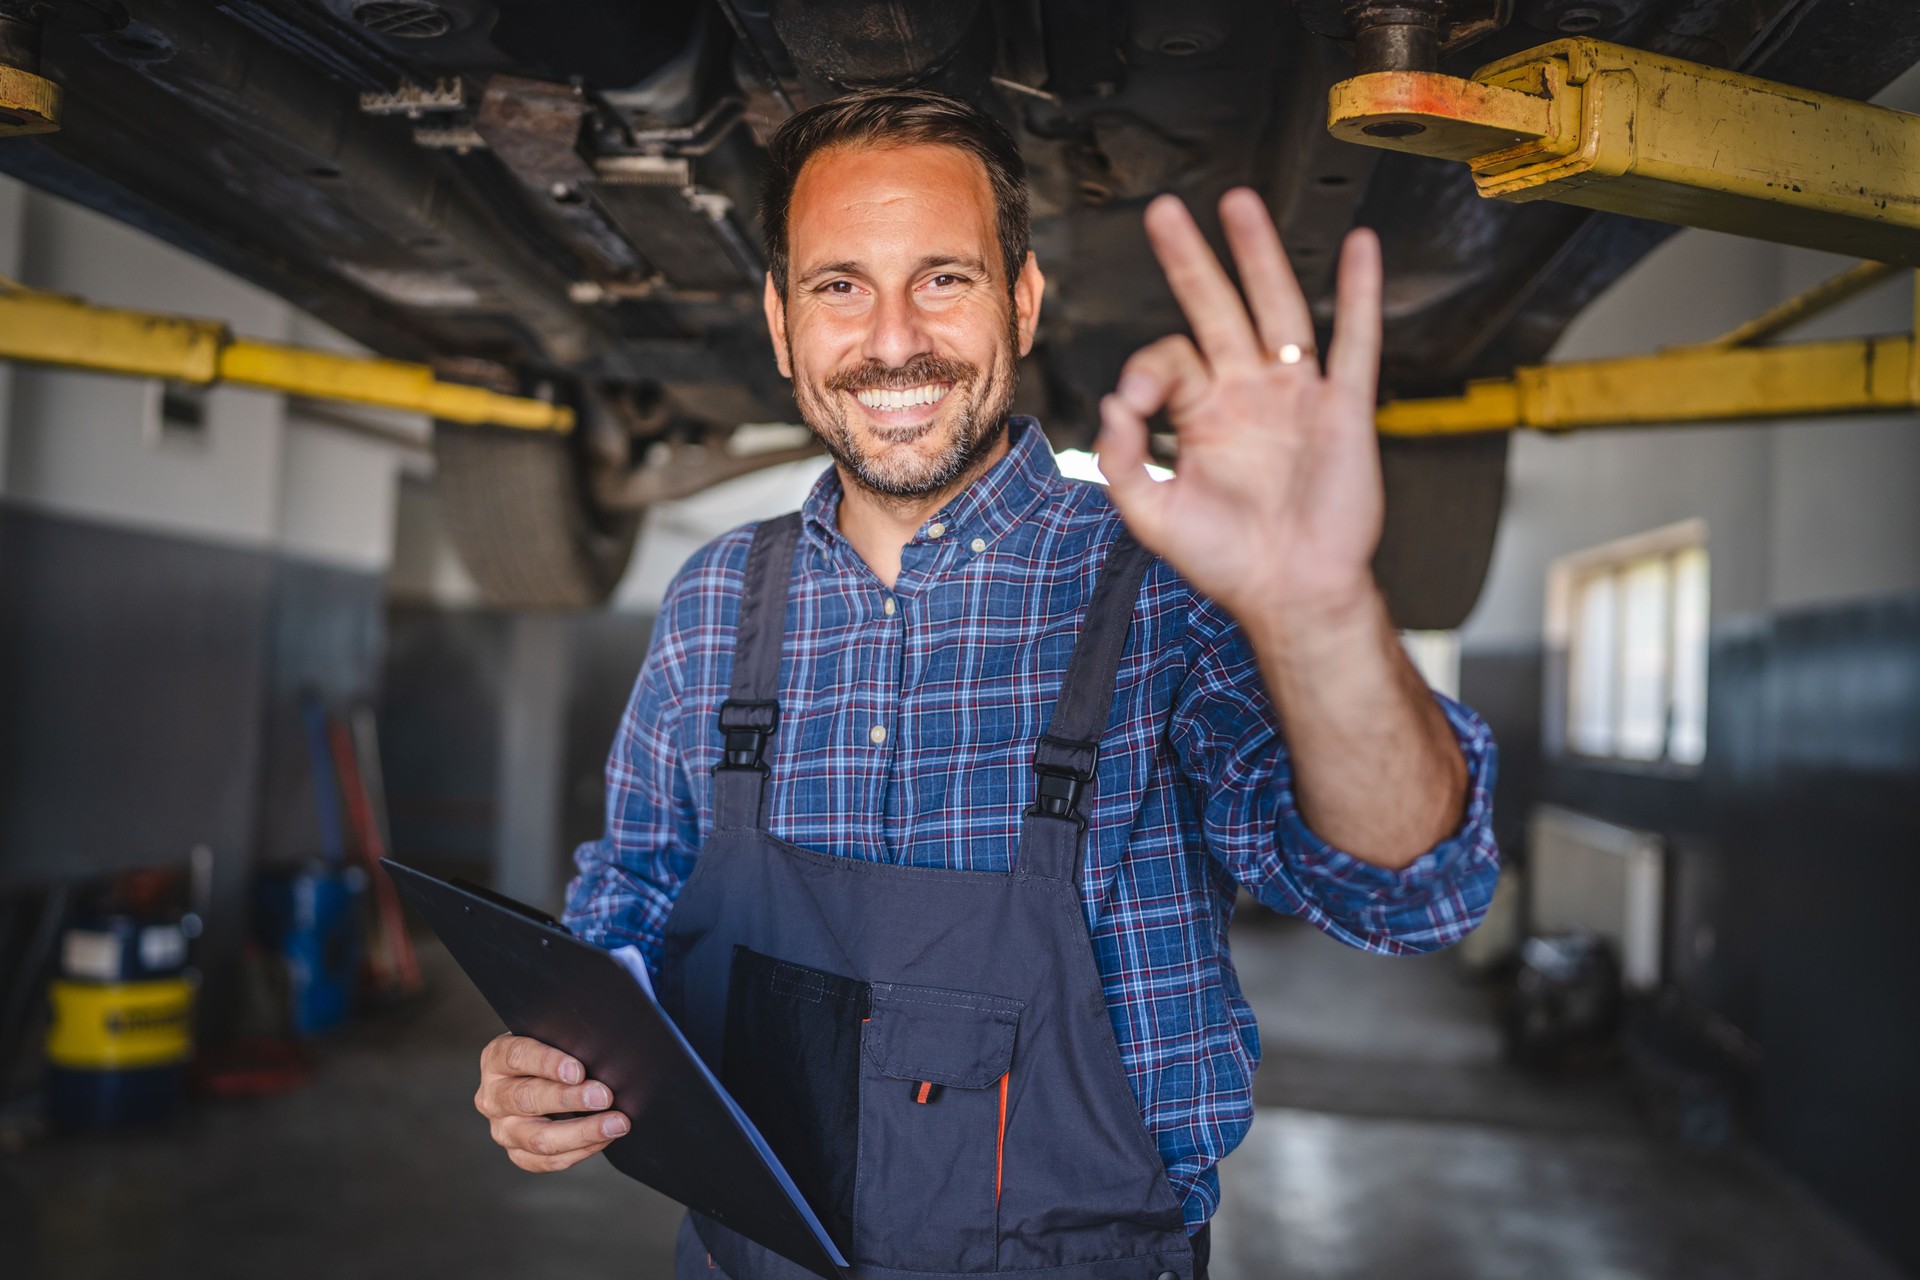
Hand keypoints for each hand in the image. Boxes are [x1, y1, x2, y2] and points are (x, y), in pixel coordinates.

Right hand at [475, 1032, 629, 1171]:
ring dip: (581, 1132)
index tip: (578, 1070)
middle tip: (604, 1096)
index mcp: (496, 1058)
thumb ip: (566, 1043)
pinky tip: (604, 1139)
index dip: (548, 1063)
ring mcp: (502, 1129)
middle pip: (527, 1100)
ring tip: (615, 1124)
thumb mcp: (551, 1038)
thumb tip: (601, 1055)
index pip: (517, 1057)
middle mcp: (492, 1096)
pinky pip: (546, 1161)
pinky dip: (580, 1151)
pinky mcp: (516, 1153)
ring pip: (538, 1139)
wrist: (537, 1077)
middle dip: (570, 1099)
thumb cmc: (551, 1052)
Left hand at [1097, 189, 1385, 632]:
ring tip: (1240, 205)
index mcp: (1202, 414)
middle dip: (1191, 259)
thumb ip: (1123, 461)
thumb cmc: (1228, 561)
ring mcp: (1297, 396)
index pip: (1169, 359)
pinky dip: (1359, 295)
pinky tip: (1360, 248)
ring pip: (1278, 309)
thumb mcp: (1153, 515)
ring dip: (1260, 255)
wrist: (1292, 594)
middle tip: (1164, 212)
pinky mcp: (1344, 410)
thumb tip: (1110, 405)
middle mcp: (1248, 394)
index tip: (1135, 401)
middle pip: (1216, 307)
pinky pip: (1355, 343)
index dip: (1146, 370)